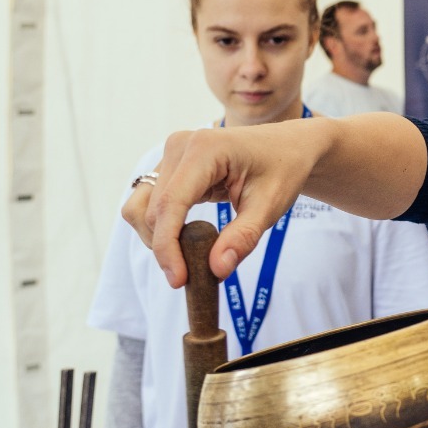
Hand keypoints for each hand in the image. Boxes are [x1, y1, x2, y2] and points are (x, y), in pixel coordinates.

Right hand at [122, 124, 323, 286]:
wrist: (287, 147)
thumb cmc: (282, 171)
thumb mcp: (270, 207)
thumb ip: (243, 238)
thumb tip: (216, 270)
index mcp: (204, 149)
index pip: (170, 204)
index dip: (168, 247)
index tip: (179, 280)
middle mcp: (179, 146)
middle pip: (151, 210)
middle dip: (167, 248)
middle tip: (198, 273)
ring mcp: (170, 154)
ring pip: (140, 208)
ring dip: (157, 238)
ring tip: (192, 254)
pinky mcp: (168, 166)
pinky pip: (148, 203)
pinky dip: (161, 228)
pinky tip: (187, 239)